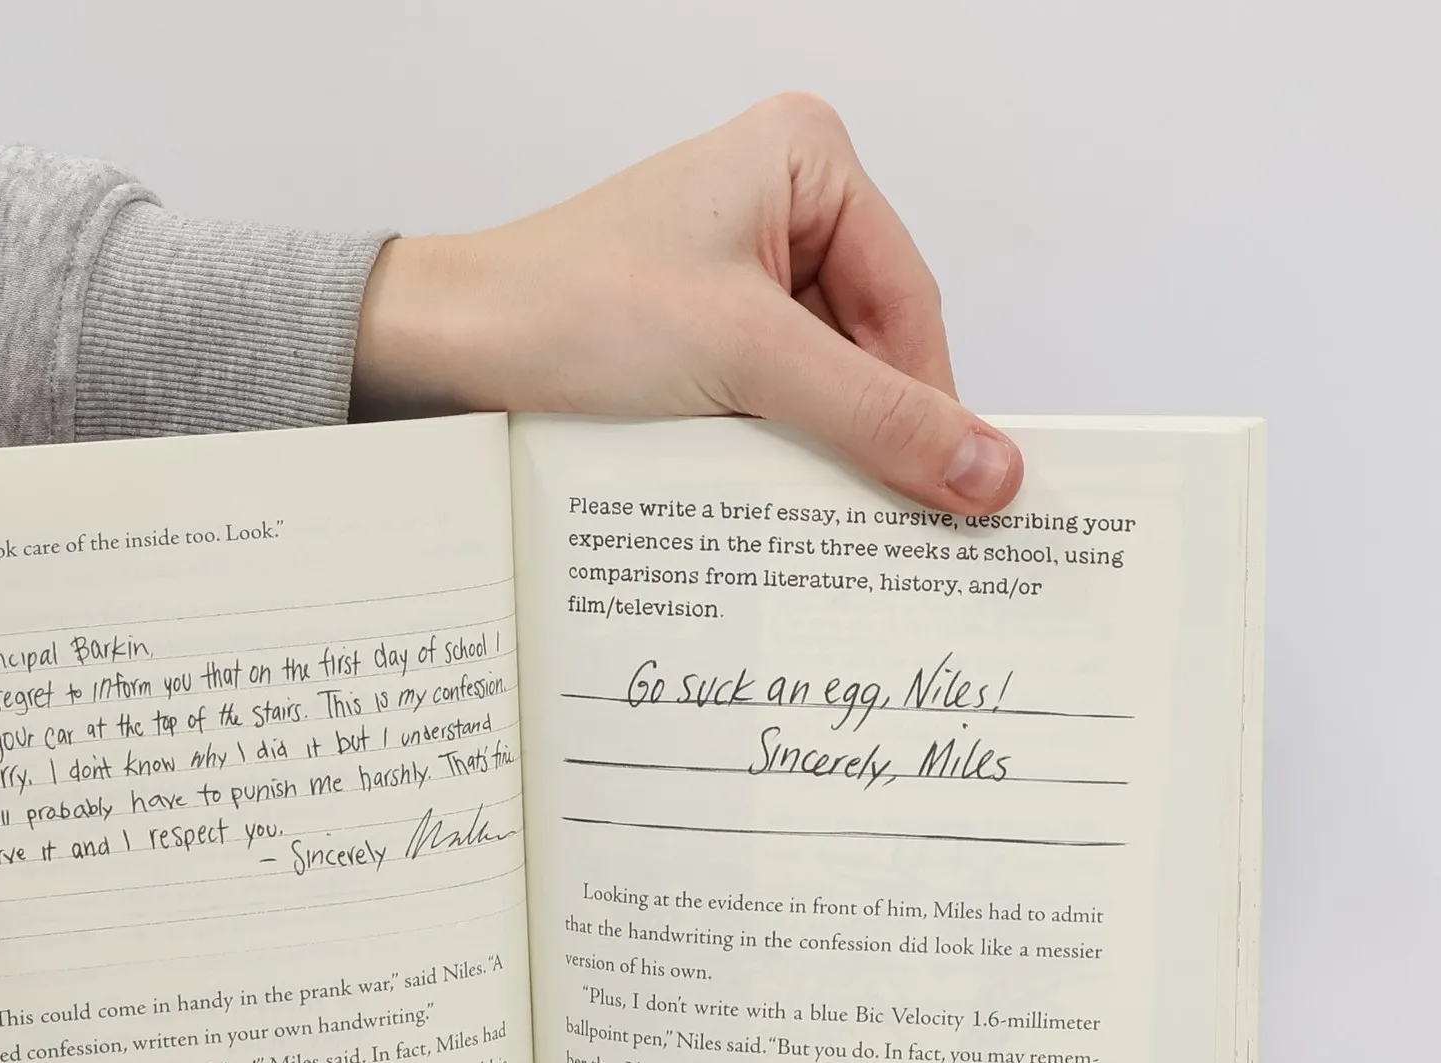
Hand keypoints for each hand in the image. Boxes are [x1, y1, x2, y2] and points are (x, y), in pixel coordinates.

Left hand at [353, 92, 1020, 514]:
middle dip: (874, 431)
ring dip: (822, 449)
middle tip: (899, 523)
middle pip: (873, 345)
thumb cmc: (570, 311)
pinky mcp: (703, 328)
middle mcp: (781, 203)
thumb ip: (873, 417)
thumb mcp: (747, 360)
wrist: (450, 348)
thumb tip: (990, 469)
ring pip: (824, 380)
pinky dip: (778, 449)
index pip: (910, 304)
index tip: (963, 495)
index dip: (932, 405)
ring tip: (824, 516)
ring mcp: (739, 268)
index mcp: (808, 161)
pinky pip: (774, 397)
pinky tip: (770, 496)